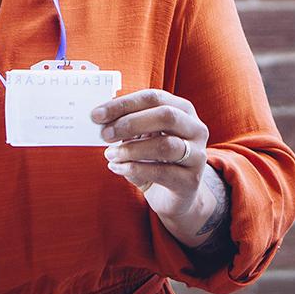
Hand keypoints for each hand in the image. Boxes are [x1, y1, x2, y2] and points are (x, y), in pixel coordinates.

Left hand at [92, 89, 220, 240]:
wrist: (174, 196)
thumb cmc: (155, 159)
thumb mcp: (142, 138)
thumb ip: (127, 125)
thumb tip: (100, 118)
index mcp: (183, 110)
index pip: (154, 97)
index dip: (124, 104)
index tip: (97, 115)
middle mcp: (195, 128)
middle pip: (166, 116)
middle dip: (131, 123)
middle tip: (104, 134)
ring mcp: (197, 154)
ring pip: (165, 145)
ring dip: (131, 149)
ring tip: (110, 155)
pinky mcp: (191, 180)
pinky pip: (162, 172)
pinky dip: (135, 169)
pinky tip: (117, 168)